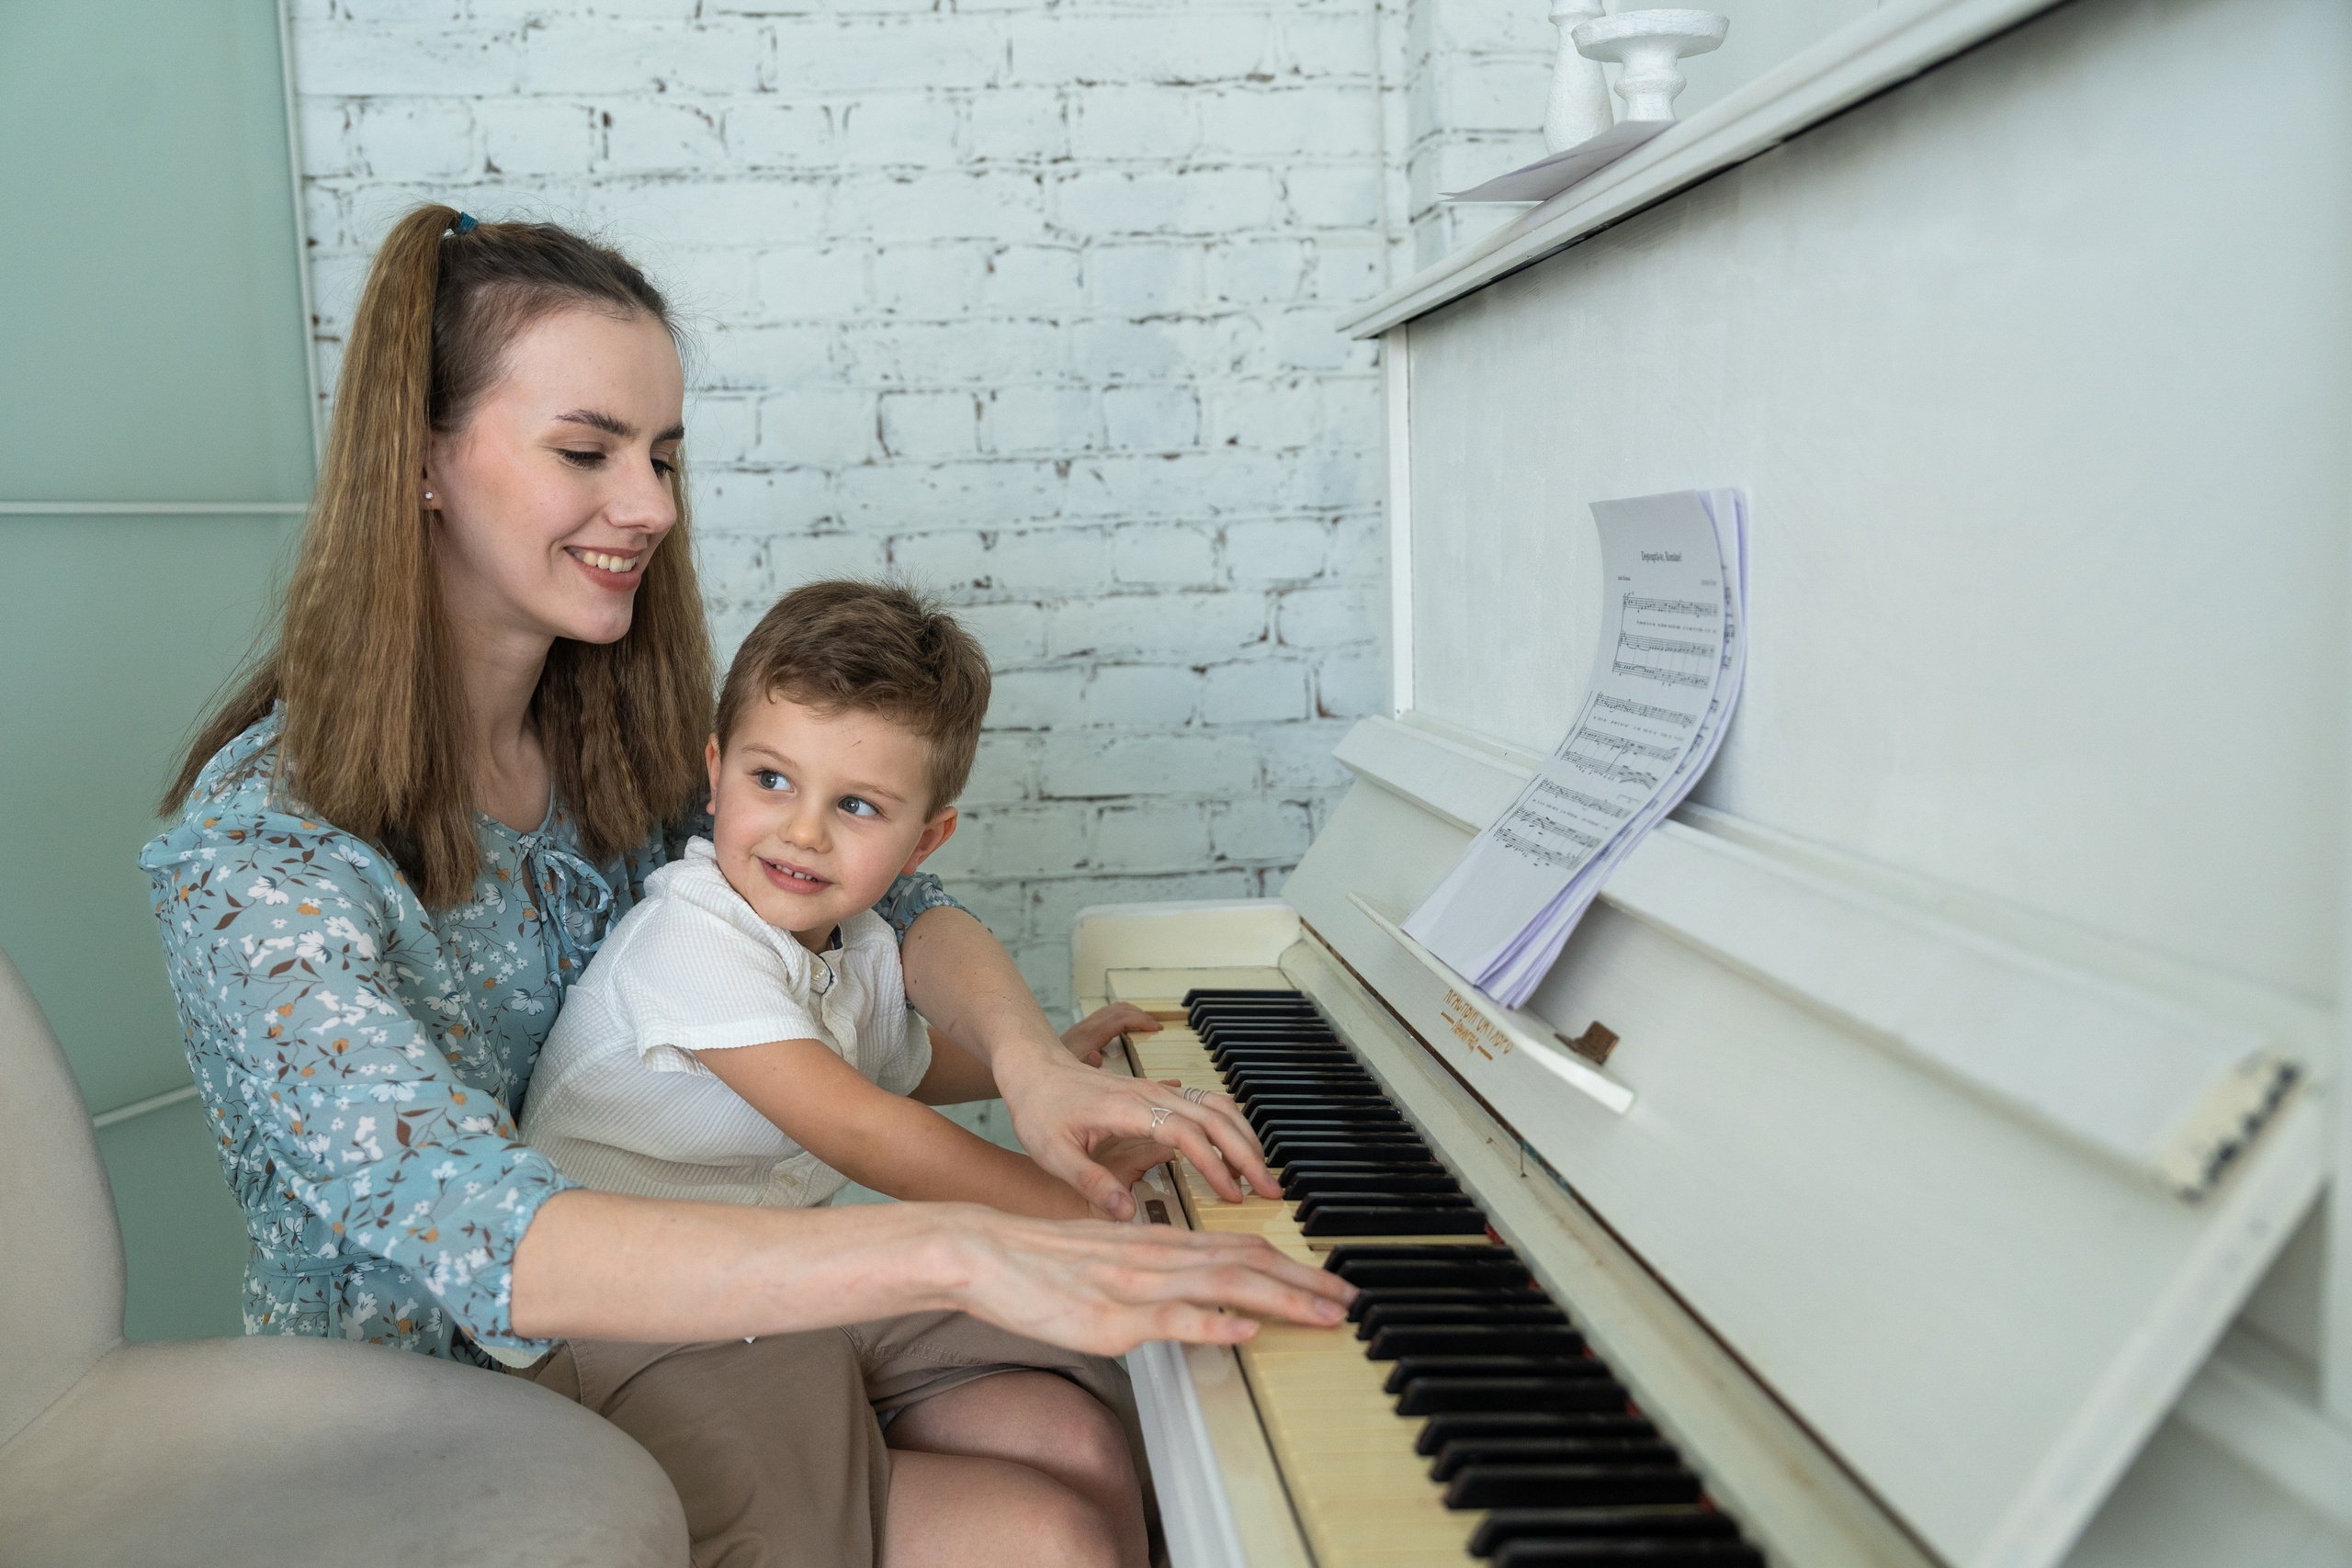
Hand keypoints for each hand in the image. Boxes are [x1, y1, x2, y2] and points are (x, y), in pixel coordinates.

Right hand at [945, 1207, 1353, 1354]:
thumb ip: (1151, 1272)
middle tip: (1350, 1299)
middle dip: (1304, 1283)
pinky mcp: (1112, 1315)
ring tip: (1324, 1313)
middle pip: (1246, 1262)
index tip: (1327, 1283)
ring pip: (1224, 1284)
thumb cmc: (1040, 1261)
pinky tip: (1244, 1329)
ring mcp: (1137, 1284)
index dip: (1289, 1266)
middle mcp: (1157, 1256)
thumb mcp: (1107, 1259)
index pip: (1239, 1249)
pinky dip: (1213, 1322)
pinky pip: (1171, 1317)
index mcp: (1158, 1242)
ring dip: (1281, 1300)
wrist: (984, 1250)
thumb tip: (1187, 1294)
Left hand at [994, 1046, 1270, 1221]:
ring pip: (1216, 1106)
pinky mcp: (1156, 1092)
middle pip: (1215, 1118)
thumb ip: (1090, 1182)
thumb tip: (1126, 1213)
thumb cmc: (1039, 1107)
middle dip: (1248, 1154)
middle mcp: (1150, 1094)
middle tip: (1270, 1190)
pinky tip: (1237, 1146)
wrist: (1033, 1069)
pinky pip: (1204, 1102)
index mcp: (1129, 1109)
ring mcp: (1156, 1090)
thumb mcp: (1052, 1152)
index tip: (1232, 1195)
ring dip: (1243, 1136)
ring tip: (1260, 1172)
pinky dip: (1229, 1123)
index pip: (1188, 1134)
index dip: (1215, 1165)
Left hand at [1060, 1002, 1160, 1067]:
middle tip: (1155, 1025)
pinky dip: (1121, 1016)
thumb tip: (1095, 1057)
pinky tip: (1125, 1029)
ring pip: (1112, 1009)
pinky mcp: (1082, 1030)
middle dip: (1140, 1013)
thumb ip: (1085, 1067)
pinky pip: (1107, 1015)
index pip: (1120, 1018)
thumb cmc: (1056, 1074)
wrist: (1037, 1068)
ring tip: (1145, 1023)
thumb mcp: (1072, 1075)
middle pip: (1118, 1009)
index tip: (1156, 1028)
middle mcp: (1087, 1026)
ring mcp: (1084, 1026)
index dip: (1140, 1020)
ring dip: (1131, 1012)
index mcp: (1090, 1035)